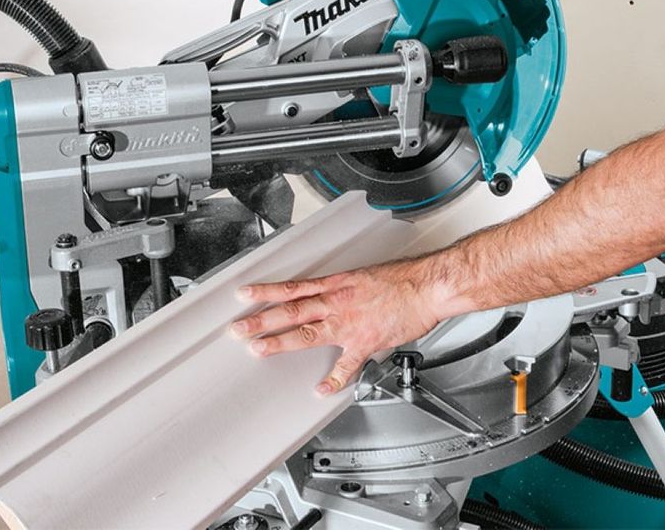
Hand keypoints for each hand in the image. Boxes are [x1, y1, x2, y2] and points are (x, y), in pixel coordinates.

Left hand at [230, 260, 443, 395]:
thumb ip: (341, 288)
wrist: (425, 287)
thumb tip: (327, 295)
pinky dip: (334, 379)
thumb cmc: (400, 279)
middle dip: (261, 319)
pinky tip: (321, 388)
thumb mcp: (362, 276)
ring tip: (259, 349)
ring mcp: (348, 323)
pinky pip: (346, 365)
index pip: (293, 287)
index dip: (266, 291)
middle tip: (239, 327)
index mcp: (335, 284)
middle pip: (291, 310)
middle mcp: (337, 302)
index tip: (245, 294)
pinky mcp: (365, 342)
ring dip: (280, 342)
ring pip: (307, 332)